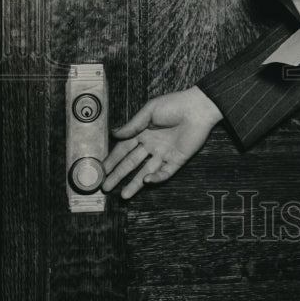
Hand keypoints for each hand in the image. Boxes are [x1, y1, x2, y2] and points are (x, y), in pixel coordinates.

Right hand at [102, 87, 221, 198]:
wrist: (198, 108)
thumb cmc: (174, 104)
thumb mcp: (149, 110)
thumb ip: (132, 125)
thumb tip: (114, 133)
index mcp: (143, 132)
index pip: (124, 149)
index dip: (113, 159)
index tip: (101, 170)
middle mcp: (151, 145)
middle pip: (131, 163)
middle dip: (118, 175)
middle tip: (106, 187)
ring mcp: (164, 154)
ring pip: (146, 172)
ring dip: (135, 183)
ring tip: (124, 195)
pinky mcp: (177, 160)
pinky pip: (165, 173)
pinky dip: (156, 178)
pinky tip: (146, 181)